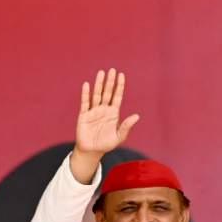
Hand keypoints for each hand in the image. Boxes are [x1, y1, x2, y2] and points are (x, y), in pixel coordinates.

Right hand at [70, 68, 140, 183]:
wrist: (92, 151)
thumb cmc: (106, 144)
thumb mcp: (119, 137)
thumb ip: (126, 126)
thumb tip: (137, 116)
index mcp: (113, 113)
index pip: (117, 96)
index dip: (119, 86)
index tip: (121, 75)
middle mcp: (103, 109)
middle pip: (107, 92)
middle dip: (110, 82)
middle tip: (112, 70)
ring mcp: (93, 111)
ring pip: (97, 95)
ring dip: (98, 84)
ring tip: (101, 73)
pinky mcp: (84, 115)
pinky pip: (85, 103)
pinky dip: (86, 94)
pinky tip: (87, 85)